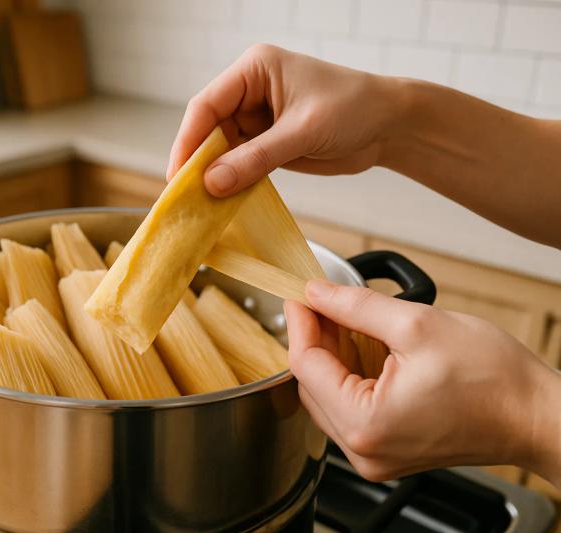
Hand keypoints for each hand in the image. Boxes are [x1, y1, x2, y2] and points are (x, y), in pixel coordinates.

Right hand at [167, 44, 404, 195]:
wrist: (390, 126)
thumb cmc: (354, 109)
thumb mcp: (302, 132)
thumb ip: (256, 158)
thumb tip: (212, 183)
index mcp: (254, 70)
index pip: (206, 105)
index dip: (188, 141)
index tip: (178, 175)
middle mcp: (249, 91)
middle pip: (208, 129)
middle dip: (198, 162)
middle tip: (185, 197)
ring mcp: (257, 118)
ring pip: (221, 150)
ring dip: (214, 176)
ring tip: (201, 205)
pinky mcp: (266, 143)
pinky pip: (239, 164)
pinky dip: (232, 183)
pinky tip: (224, 201)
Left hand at [285, 279, 560, 484]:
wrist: (537, 416)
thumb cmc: (494, 380)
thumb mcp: (417, 325)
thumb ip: (355, 306)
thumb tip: (316, 293)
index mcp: (364, 425)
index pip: (305, 365)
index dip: (299, 321)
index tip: (298, 292)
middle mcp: (362, 450)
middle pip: (312, 382)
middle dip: (316, 337)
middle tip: (323, 300)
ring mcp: (374, 454)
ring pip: (329, 394)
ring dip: (334, 354)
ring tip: (347, 319)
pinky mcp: (388, 449)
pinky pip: (351, 406)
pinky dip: (352, 374)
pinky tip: (365, 346)